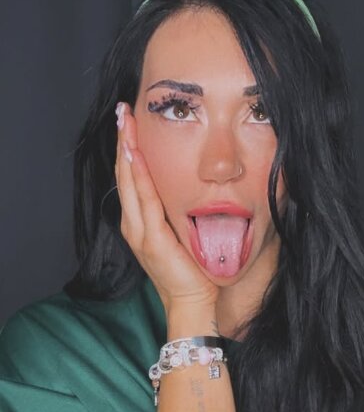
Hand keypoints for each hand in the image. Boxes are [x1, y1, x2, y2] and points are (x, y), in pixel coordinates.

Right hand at [114, 102, 218, 312]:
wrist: (192, 301)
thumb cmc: (191, 269)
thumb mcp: (181, 232)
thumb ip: (176, 210)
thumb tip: (189, 184)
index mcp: (139, 221)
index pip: (131, 177)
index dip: (128, 147)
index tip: (129, 120)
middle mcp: (133, 224)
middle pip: (124, 173)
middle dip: (123, 140)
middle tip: (123, 110)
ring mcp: (138, 231)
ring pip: (129, 182)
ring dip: (126, 149)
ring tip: (125, 122)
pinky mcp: (150, 239)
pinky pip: (143, 200)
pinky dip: (137, 175)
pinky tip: (135, 154)